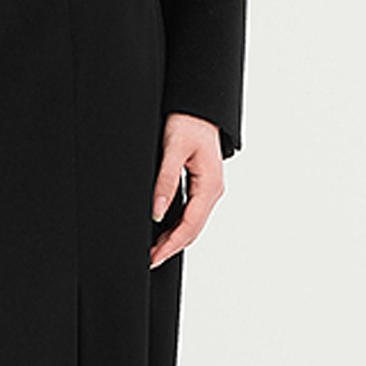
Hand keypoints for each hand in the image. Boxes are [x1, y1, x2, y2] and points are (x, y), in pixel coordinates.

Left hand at [148, 112, 224, 268]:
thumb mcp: (173, 149)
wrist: (198, 107)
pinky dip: (180, 224)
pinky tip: (167, 228)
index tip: (155, 256)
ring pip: (194, 222)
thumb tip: (158, 212)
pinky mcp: (204, 183)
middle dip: (173, 246)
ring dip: (176, 237)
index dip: (172, 244)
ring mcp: (210, 188)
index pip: (191, 225)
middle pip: (194, 228)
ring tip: (156, 248)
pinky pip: (193, 211)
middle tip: (152, 258)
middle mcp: (213, 190)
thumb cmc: (188, 123)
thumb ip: (166, 181)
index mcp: (210, 185)